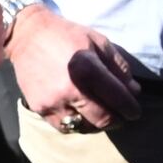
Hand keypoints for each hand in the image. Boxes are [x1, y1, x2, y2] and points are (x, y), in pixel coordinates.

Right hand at [7, 3, 145, 130]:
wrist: (27, 35)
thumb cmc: (66, 35)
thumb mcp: (98, 41)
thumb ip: (119, 67)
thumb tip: (134, 91)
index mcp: (88, 68)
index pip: (117, 99)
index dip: (131, 109)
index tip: (134, 111)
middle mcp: (70, 89)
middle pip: (103, 120)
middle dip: (116, 120)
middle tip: (120, 116)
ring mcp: (53, 101)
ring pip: (84, 127)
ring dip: (96, 124)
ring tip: (100, 115)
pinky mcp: (40, 108)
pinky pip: (63, 127)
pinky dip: (76, 124)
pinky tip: (80, 114)